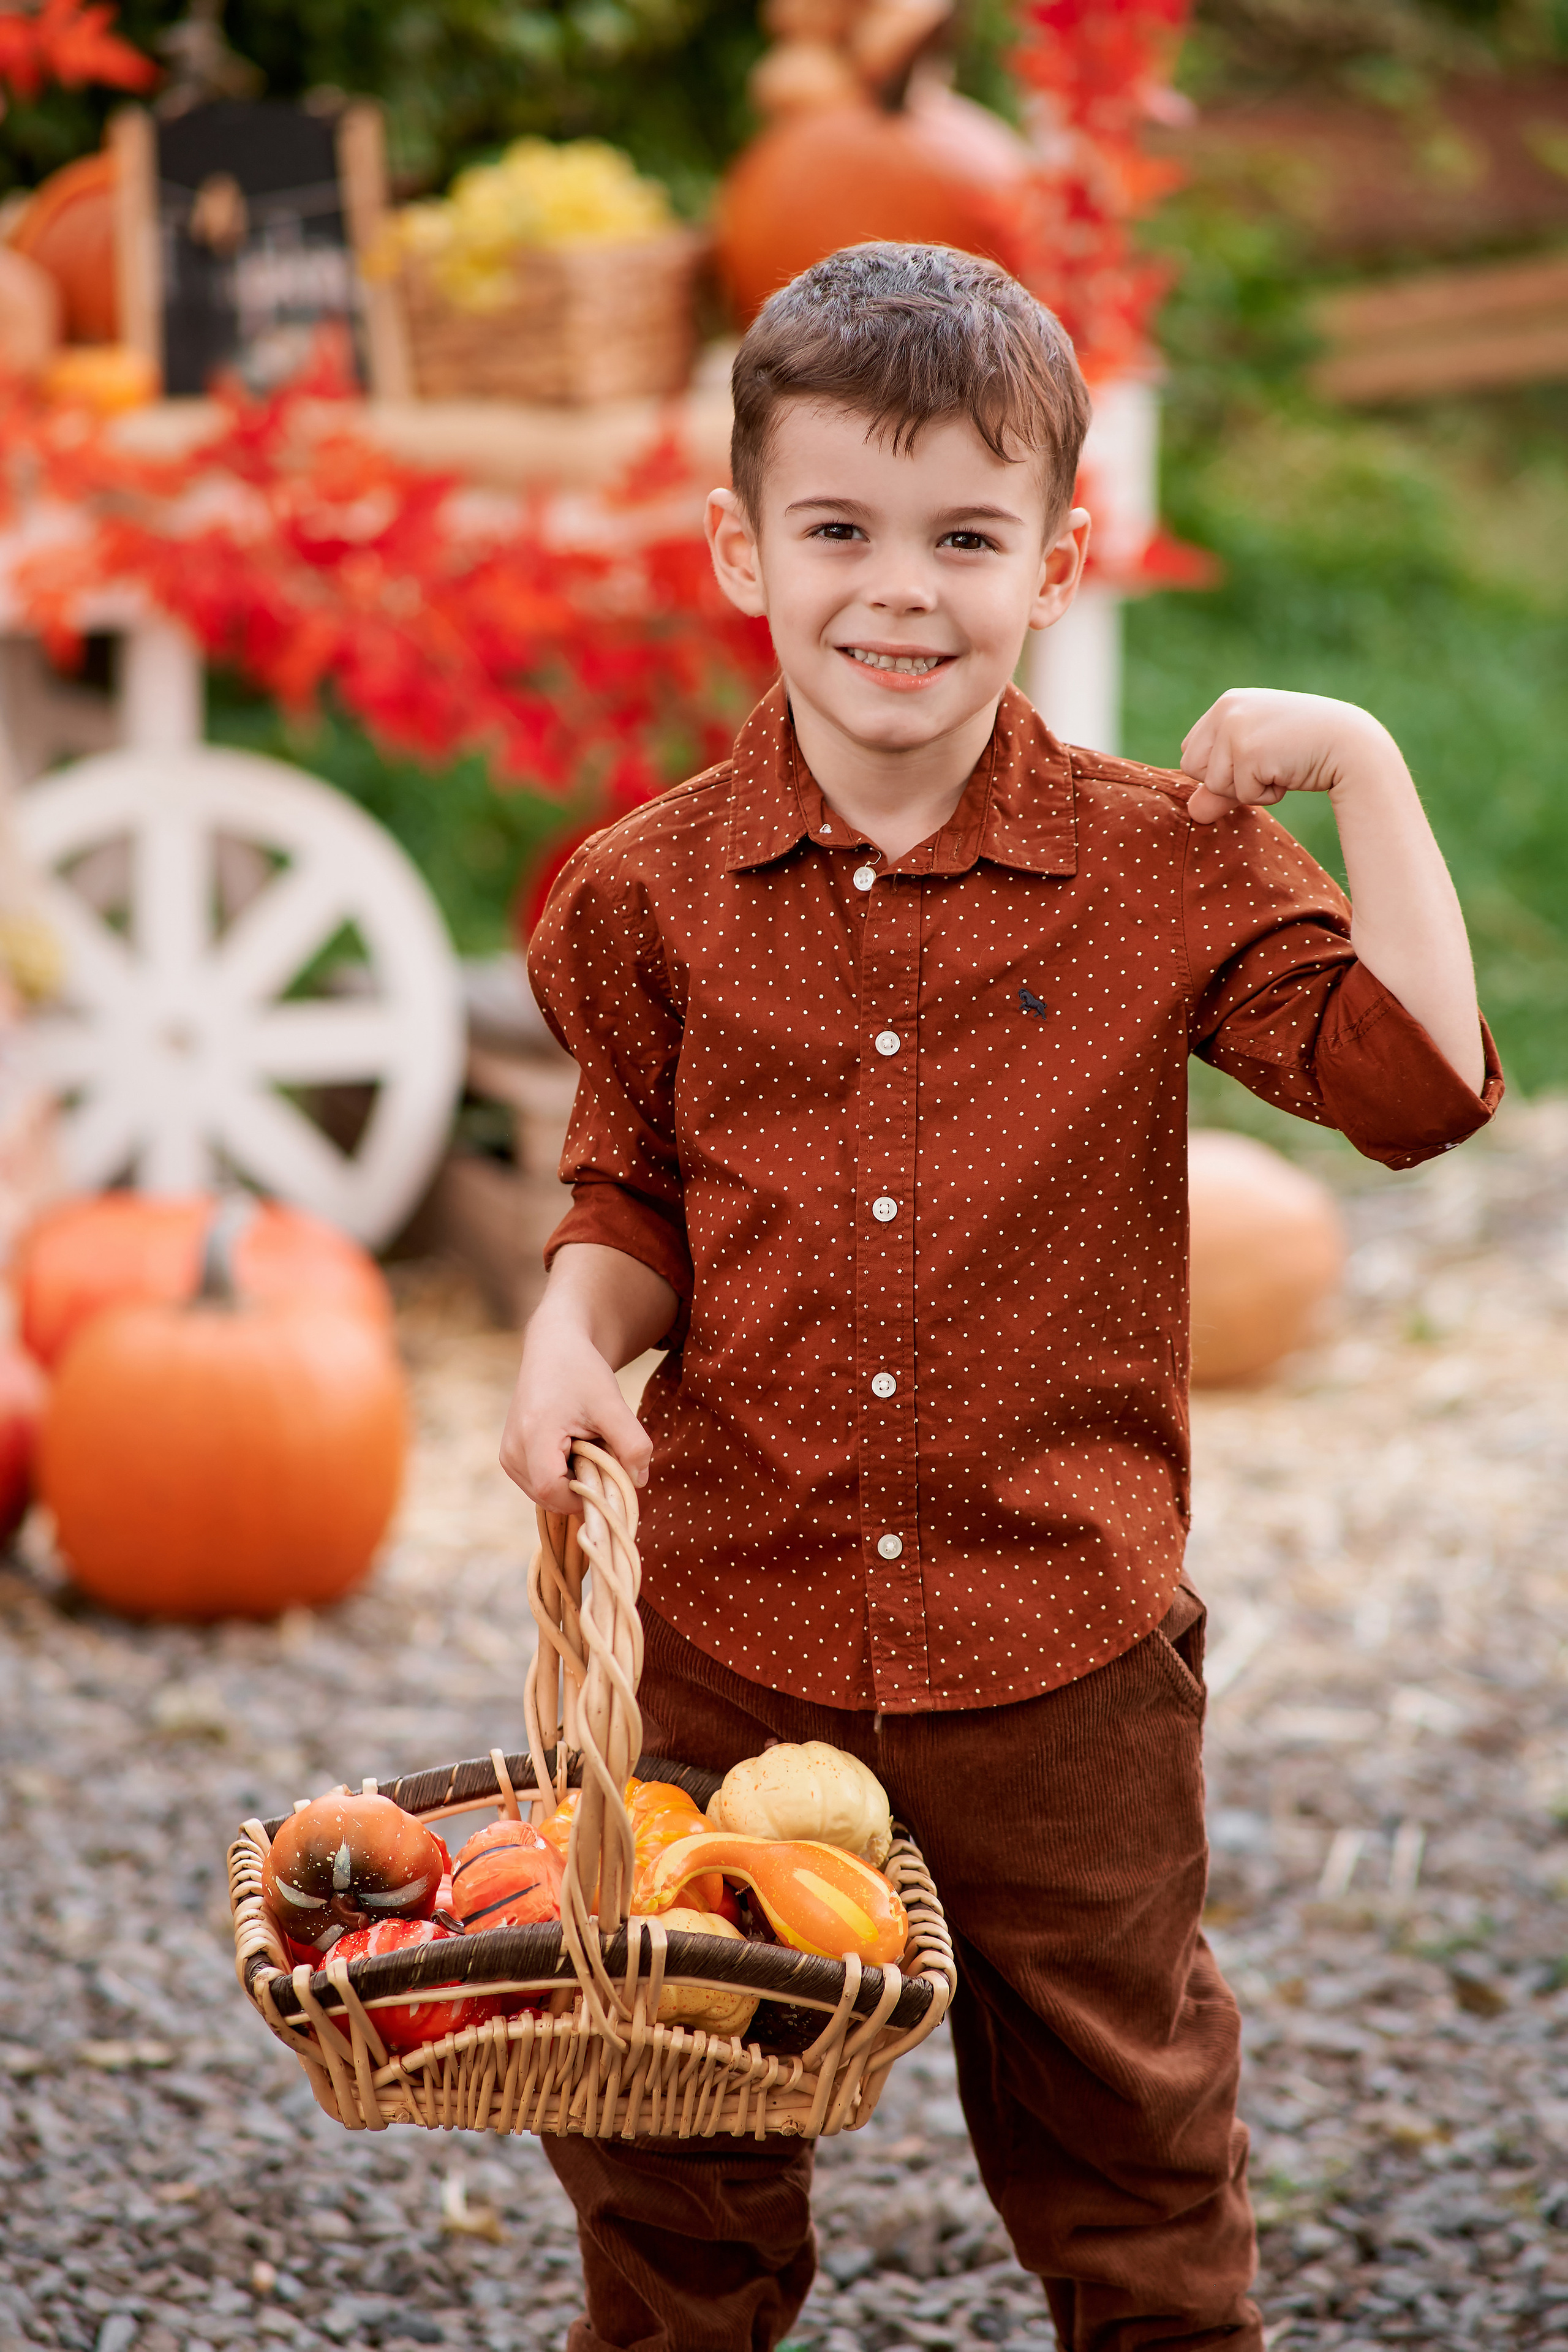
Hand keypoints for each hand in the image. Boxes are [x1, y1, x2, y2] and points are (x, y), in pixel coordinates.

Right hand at [500, 1312, 652, 1516]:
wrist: (554, 1349)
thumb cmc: (582, 1373)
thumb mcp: (612, 1405)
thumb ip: (632, 1443)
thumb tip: (640, 1482)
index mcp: (533, 1434)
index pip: (552, 1490)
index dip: (584, 1497)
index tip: (610, 1480)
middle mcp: (512, 1449)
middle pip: (548, 1497)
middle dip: (581, 1491)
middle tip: (604, 1460)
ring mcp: (507, 1455)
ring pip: (543, 1495)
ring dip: (571, 1485)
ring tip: (588, 1450)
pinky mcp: (510, 1456)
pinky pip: (538, 1484)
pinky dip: (561, 1478)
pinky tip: (575, 1452)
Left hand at [1180, 688, 1396, 825]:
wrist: (1352, 746)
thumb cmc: (1305, 751)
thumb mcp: (1256, 762)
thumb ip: (1221, 786)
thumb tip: (1194, 813)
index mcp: (1226, 704)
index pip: (1191, 753)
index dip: (1220, 770)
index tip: (1255, 759)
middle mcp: (1226, 709)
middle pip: (1194, 769)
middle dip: (1228, 781)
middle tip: (1267, 764)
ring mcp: (1236, 728)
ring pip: (1215, 785)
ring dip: (1249, 789)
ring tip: (1280, 765)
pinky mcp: (1248, 750)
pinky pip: (1243, 795)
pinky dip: (1267, 795)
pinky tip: (1290, 771)